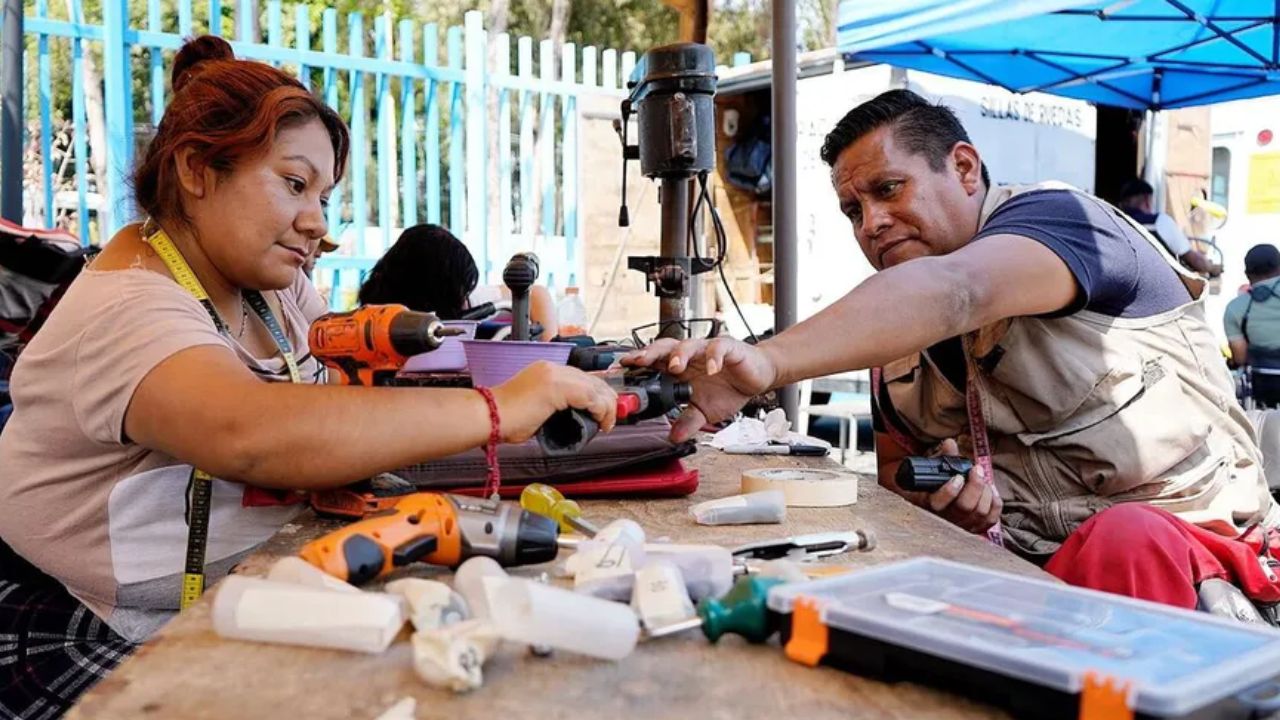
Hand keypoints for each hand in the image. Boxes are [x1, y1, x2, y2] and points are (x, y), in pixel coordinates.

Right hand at [491, 361, 617, 443]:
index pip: (582, 378)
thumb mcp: (537, 408)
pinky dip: (600, 410)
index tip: (605, 410)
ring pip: (595, 387)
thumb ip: (555, 407)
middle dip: (607, 399)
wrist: (489, 416)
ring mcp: (554, 375)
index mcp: (546, 370)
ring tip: (607, 423)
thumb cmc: (506, 418)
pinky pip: (589, 396)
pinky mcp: (556, 386)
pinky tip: (601, 421)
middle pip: (592, 380)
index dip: (598, 394)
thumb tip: (572, 417)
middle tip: (611, 417)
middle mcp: (552, 368)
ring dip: (606, 407)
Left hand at [623, 337, 777, 441]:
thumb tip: (673, 436)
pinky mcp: (728, 348)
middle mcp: (690, 355)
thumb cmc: (729, 388)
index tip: (620, 371)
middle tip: (638, 362)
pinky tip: (712, 368)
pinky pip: (718, 348)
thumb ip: (688, 421)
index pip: (654, 362)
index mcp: (680, 368)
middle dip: (650, 353)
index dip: (637, 364)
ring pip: (688, 344)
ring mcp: (708, 349)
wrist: (756, 377)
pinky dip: (714, 357)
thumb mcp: (705, 411)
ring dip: (679, 354)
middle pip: (664, 347)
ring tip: (675, 366)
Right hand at [919, 439, 1001, 533]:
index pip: (938, 503)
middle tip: (976, 470)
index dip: (950, 490)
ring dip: (986, 492)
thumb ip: (943, 457)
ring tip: (982, 479)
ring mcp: (961, 526)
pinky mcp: (975, 529)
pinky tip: (989, 492)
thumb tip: (950, 443)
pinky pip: (991, 519)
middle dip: (975, 486)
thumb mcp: (935, 471)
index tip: (958, 477)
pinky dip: (994, 503)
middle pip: (965, 507)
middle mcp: (944, 519)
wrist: (938, 504)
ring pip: (980, 512)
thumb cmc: (935, 486)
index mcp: (929, 504)